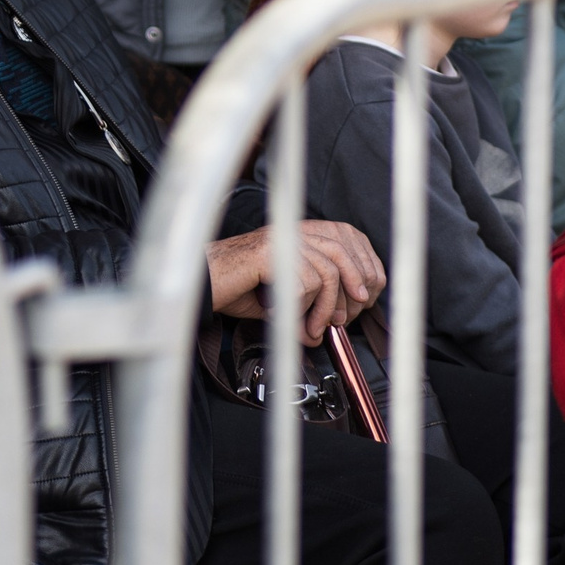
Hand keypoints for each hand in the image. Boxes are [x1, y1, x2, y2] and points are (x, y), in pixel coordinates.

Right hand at [206, 219, 385, 345]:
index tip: (362, 299)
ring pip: (325, 273)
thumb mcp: (279, 297)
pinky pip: (302, 285)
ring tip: (309, 329)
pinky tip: (278, 314)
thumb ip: (305, 308)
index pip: (347, 237)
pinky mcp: (268, 253)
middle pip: (341, 251)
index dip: (362, 268)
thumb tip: (322, 334)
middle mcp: (291, 230)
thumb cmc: (235, 287)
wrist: (201, 283)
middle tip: (338, 322)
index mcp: (299, 233)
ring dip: (322, 309)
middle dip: (350, 290)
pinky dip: (297, 308)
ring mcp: (279, 240)